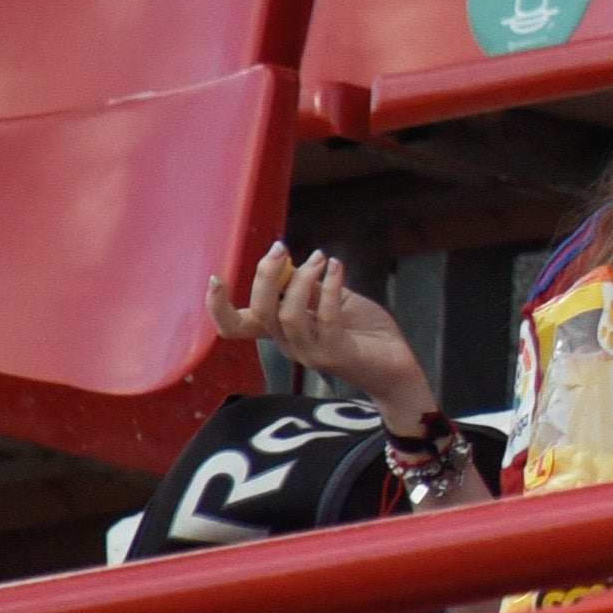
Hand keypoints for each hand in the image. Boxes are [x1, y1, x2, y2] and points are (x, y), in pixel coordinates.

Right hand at [209, 242, 437, 428]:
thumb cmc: (363, 331)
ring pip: (287, 314)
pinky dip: (328, 286)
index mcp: (281, 331)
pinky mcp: (335, 353)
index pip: (235, 327)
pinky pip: (324, 317)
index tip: (216, 277)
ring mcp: (310, 352)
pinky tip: (338, 267)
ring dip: (302, 279)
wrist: (397, 364)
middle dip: (266, 276)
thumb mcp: (332, 301)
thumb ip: (309, 287)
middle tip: (282, 249)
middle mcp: (288, 344)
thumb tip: (292, 264)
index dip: (218, 307)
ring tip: (321, 258)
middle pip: (259, 312)